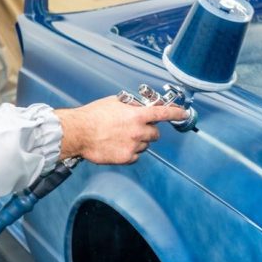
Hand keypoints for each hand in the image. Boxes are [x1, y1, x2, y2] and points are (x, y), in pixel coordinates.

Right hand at [55, 96, 186, 164]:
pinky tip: (118, 146)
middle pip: (155, 133)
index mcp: (137, 115)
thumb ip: (131, 106)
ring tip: (121, 137)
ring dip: (139, 141)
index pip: (163, 114)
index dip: (176, 113)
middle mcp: (138, 131)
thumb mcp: (114, 103)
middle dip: (149, 131)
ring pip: (145, 145)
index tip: (183, 114)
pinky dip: (131, 152)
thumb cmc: (93, 116)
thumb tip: (140, 106)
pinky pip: (136, 156)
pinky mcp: (126, 158)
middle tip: (136, 128)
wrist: (78, 133)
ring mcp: (133, 146)